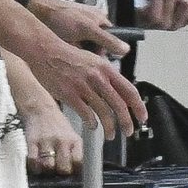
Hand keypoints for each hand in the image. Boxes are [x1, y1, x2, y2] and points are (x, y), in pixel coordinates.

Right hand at [19, 101, 83, 175]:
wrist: (40, 107)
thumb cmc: (56, 123)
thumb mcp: (71, 134)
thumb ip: (74, 151)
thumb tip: (76, 171)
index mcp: (73, 140)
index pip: (78, 162)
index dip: (75, 171)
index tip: (71, 172)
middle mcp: (61, 140)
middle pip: (64, 168)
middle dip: (60, 173)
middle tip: (56, 170)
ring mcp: (46, 141)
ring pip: (48, 166)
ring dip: (46, 170)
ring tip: (45, 167)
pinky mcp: (32, 141)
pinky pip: (33, 160)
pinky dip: (34, 166)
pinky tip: (35, 164)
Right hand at [24, 40, 145, 138]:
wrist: (45, 52)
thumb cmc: (67, 56)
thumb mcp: (93, 59)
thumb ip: (106, 74)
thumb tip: (117, 89)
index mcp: (106, 68)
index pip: (129, 90)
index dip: (138, 107)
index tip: (142, 117)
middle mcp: (98, 78)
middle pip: (119, 105)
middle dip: (127, 122)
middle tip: (129, 132)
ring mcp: (84, 87)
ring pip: (104, 113)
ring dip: (110, 128)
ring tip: (110, 135)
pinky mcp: (70, 95)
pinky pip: (86, 114)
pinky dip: (92, 123)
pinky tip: (92, 126)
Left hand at [30, 0, 129, 57]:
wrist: (35, 11)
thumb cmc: (62, 18)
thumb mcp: (86, 29)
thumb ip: (107, 40)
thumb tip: (126, 50)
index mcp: (100, 19)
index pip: (111, 41)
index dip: (104, 52)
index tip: (96, 61)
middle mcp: (92, 24)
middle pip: (98, 46)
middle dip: (90, 54)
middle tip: (80, 58)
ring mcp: (79, 29)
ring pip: (85, 49)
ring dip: (79, 53)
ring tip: (69, 53)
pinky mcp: (67, 34)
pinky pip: (74, 47)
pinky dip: (70, 50)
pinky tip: (63, 51)